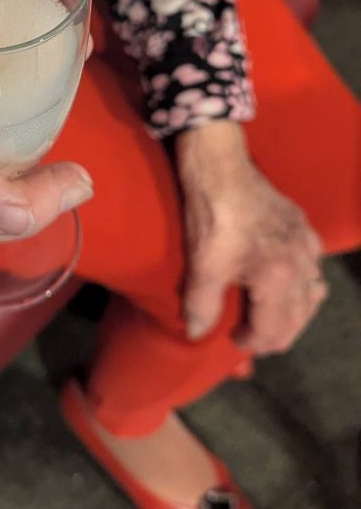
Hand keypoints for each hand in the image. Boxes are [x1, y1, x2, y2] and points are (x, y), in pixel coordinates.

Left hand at [176, 121, 326, 354]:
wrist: (220, 165)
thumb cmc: (212, 214)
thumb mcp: (202, 263)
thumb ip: (201, 305)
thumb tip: (196, 335)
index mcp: (279, 280)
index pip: (272, 332)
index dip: (250, 343)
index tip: (231, 340)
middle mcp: (302, 265)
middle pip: (298, 319)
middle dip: (275, 334)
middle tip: (249, 334)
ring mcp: (306, 244)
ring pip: (312, 295)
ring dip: (292, 312)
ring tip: (266, 314)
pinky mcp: (303, 226)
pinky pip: (313, 267)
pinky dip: (301, 284)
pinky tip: (282, 281)